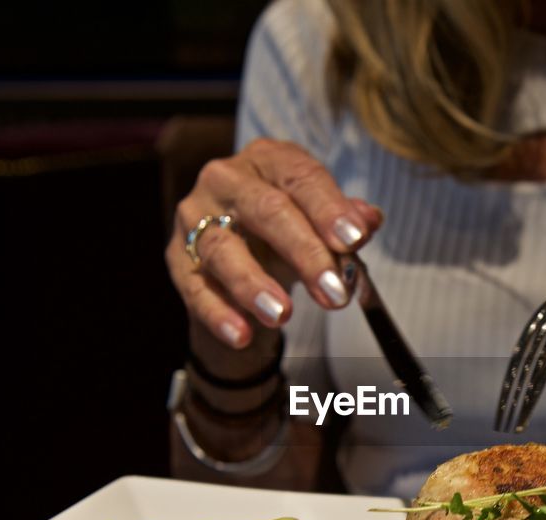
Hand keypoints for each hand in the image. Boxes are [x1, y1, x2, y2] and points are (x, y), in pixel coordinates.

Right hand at [166, 138, 382, 348]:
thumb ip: (346, 222)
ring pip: (223, 248)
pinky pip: (196, 288)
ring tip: (282, 314)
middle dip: (304, 252)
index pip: (301, 178)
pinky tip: (242, 334)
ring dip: (253, 284)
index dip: (329, 209)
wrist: (242, 256)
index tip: (355, 239)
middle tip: (334, 290)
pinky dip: (219, 313)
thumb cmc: (288, 230)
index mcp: (269, 159)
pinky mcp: (178, 258)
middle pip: (266, 210)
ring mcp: (195, 217)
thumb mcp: (321, 223)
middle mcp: (226, 180)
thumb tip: (368, 220)